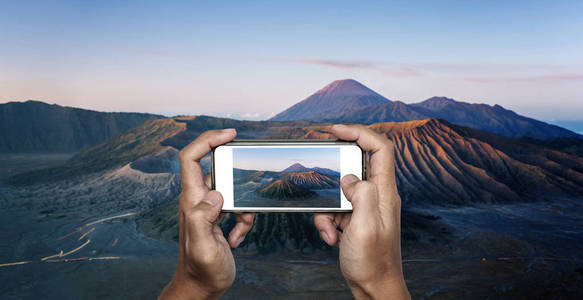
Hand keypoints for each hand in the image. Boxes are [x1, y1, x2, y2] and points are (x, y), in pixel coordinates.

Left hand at [159, 129, 254, 299]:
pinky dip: (243, 220)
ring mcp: (207, 208)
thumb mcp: (203, 249)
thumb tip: (215, 194)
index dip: (208, 139)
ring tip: (240, 228)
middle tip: (244, 205)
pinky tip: (237, 238)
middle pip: (216, 170)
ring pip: (231, 190)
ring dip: (243, 207)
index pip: (191, 157)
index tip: (230, 134)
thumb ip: (202, 220)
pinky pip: (235, 207)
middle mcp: (197, 200)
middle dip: (236, 182)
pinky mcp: (216, 217)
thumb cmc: (201, 272)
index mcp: (192, 201)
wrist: (201, 288)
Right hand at [314, 124, 409, 299]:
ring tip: (332, 231)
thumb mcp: (365, 226)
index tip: (337, 130)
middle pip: (356, 166)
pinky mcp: (355, 218)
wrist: (374, 287)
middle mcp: (378, 195)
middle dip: (335, 174)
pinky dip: (328, 222)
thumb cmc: (373, 261)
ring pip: (340, 190)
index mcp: (384, 192)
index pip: (380, 149)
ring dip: (328, 209)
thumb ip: (361, 195)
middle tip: (322, 176)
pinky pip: (335, 209)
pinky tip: (332, 238)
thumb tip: (350, 177)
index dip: (360, 132)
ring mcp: (366, 207)